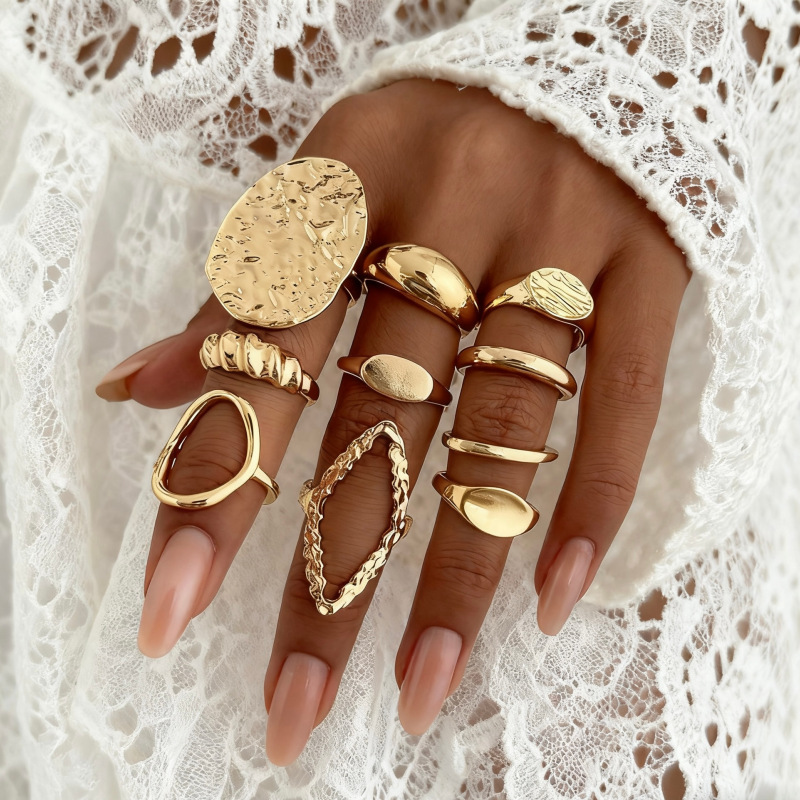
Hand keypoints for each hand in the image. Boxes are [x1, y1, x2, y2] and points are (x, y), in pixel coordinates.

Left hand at [96, 79, 688, 764]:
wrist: (586, 55)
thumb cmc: (433, 131)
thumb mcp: (329, 176)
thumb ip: (246, 289)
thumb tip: (139, 388)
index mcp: (349, 173)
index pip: (263, 343)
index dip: (214, 476)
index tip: (172, 603)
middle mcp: (452, 206)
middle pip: (379, 419)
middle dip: (330, 571)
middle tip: (290, 703)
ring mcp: (560, 237)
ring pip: (501, 435)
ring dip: (456, 575)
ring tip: (414, 691)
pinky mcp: (648, 266)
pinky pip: (625, 402)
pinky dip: (591, 505)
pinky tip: (552, 605)